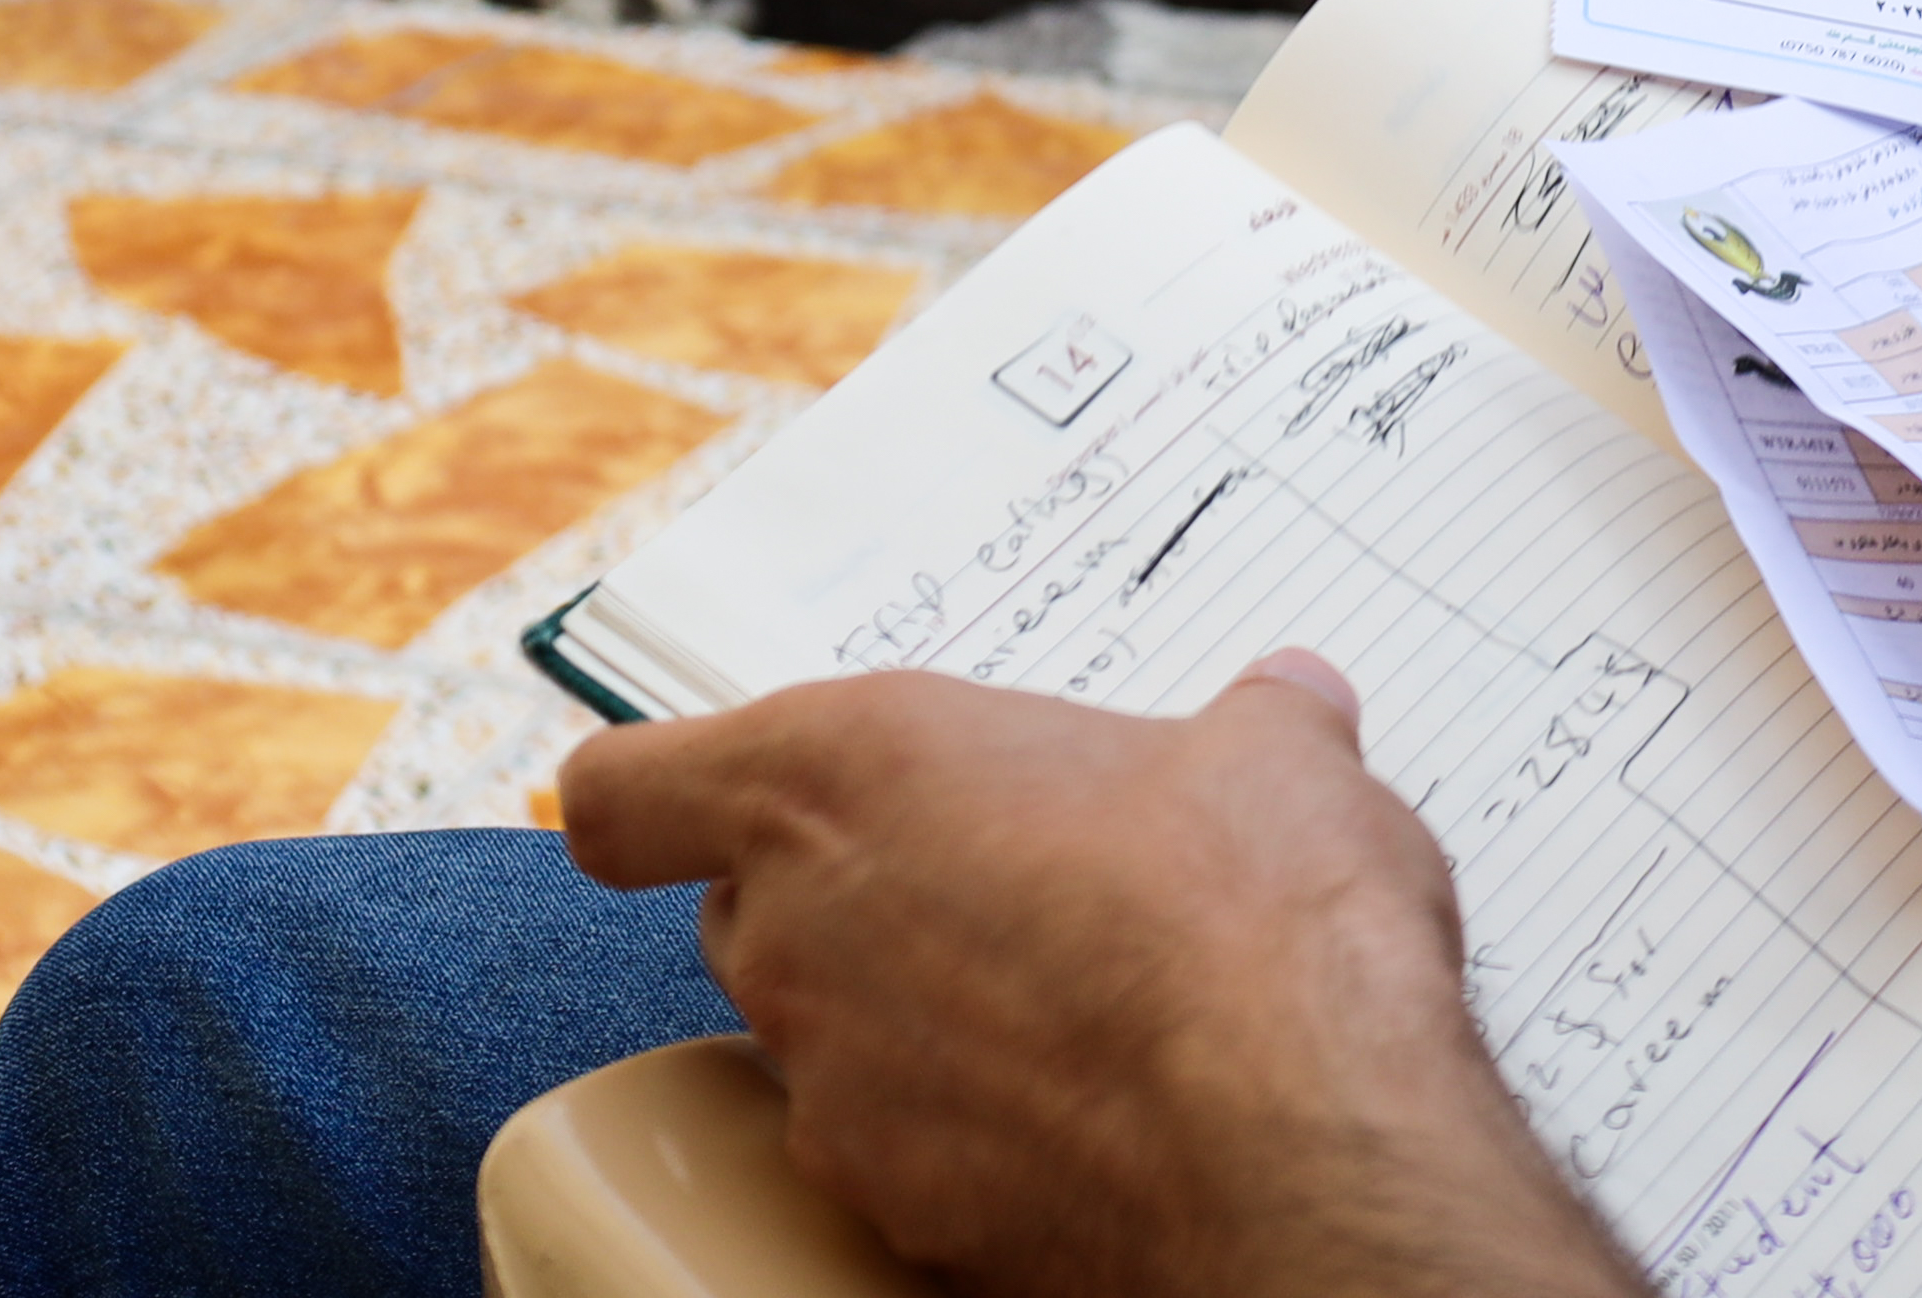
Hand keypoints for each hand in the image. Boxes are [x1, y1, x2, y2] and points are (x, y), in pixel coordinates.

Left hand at [559, 653, 1640, 1297]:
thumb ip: (1255, 724)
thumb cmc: (1256, 919)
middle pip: (743, 917)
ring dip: (916, 1028)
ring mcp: (838, 1095)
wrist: (1294, 1148)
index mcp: (842, 776)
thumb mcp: (1276, 760)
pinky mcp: (898, 1219)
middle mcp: (803, 935)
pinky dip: (975, 1139)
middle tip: (985, 888)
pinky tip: (1095, 1117)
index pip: (627, 793)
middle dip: (842, 905)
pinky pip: (907, 1158)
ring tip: (1075, 1010)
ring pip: (827, 1047)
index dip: (655, 799)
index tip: (698, 803)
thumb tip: (1290, 703)